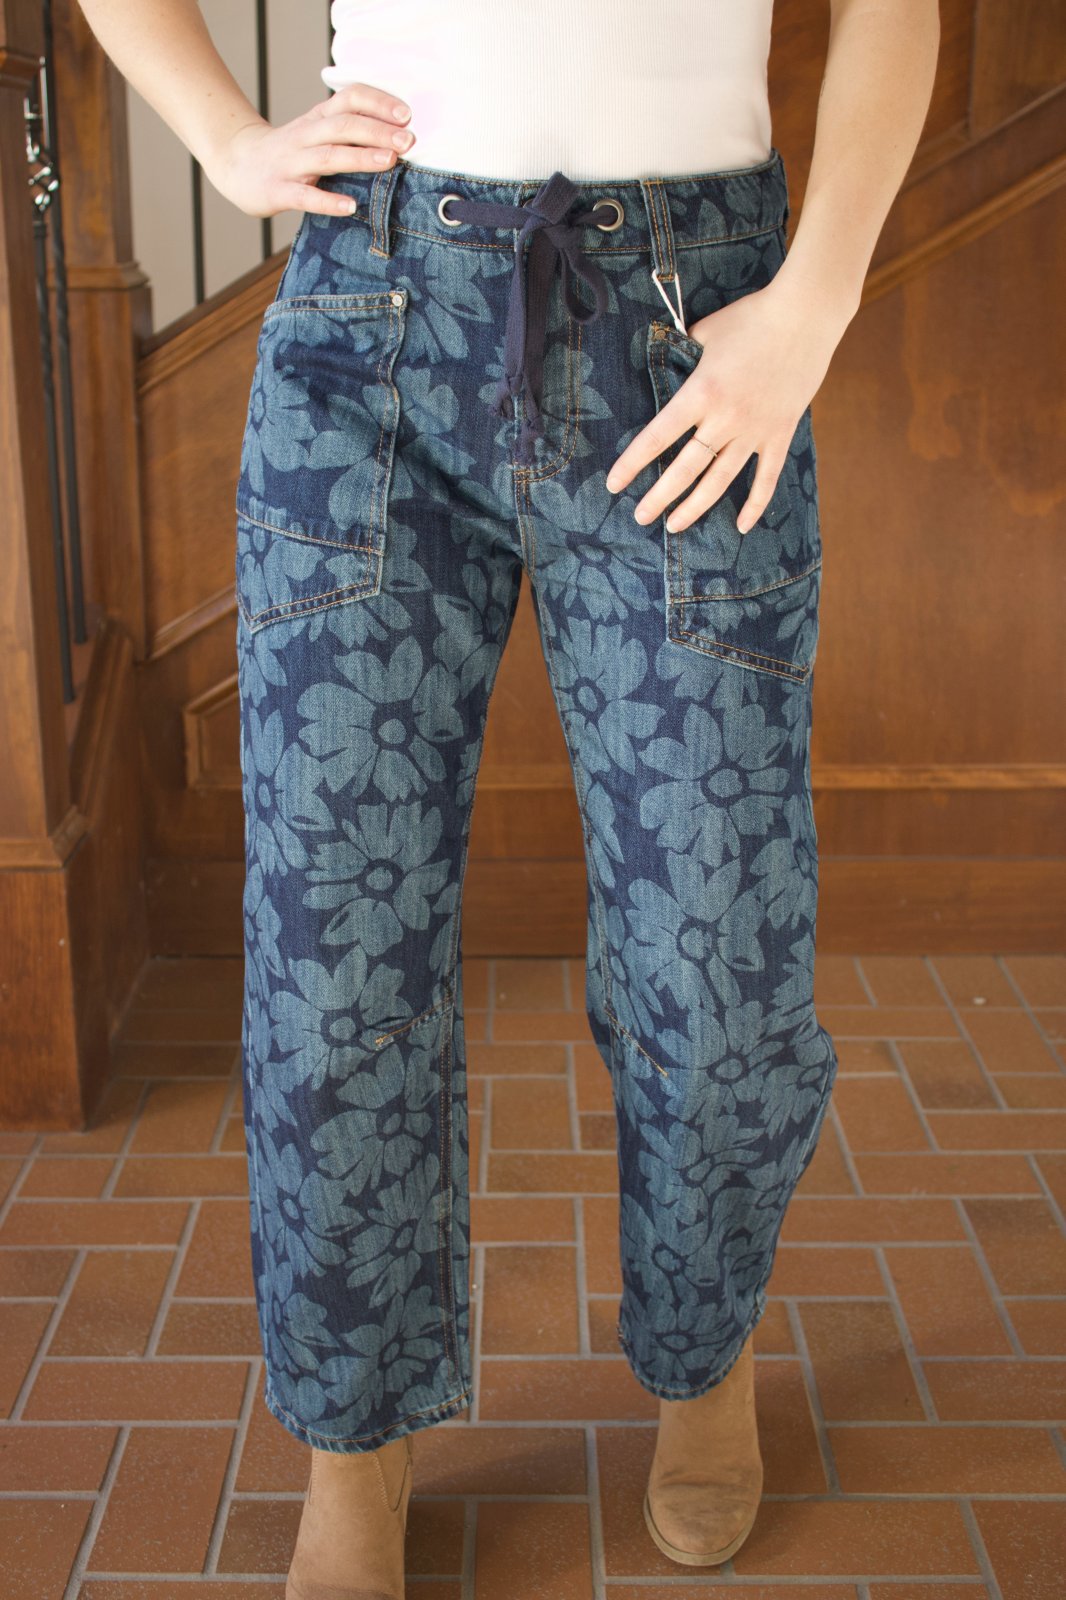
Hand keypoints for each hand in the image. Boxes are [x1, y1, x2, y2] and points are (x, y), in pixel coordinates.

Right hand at [204, 84, 416, 219]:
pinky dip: (328, 201)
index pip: (349, 98)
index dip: (378, 102)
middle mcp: (305, 135)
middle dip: (378, 130)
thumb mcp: (317, 132)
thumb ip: (349, 130)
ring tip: (390, 161)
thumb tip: (397, 134)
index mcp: (318, 118)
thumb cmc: (290, 152)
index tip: (406, 115)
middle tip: (409, 140)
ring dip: (360, 157)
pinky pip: (305, 196)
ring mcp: (291, 163)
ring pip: (328, 156)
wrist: (235, 164)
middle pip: (343, 125)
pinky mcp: (278, 190)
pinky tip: (350, 206)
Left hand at [605, 276, 841, 534]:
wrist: (806, 316)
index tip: (614, 484)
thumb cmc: (751, 317)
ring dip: (695, 507)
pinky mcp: (780, 433)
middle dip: (659, 497)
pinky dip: (755, 504)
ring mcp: (754, 430)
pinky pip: (766, 478)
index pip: (657, 436)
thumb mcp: (705, 332)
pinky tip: (740, 526)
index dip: (633, 463)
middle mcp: (725, 418)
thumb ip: (683, 352)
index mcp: (701, 393)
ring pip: (720, 480)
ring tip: (674, 525)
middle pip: (685, 469)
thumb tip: (667, 358)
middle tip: (641, 517)